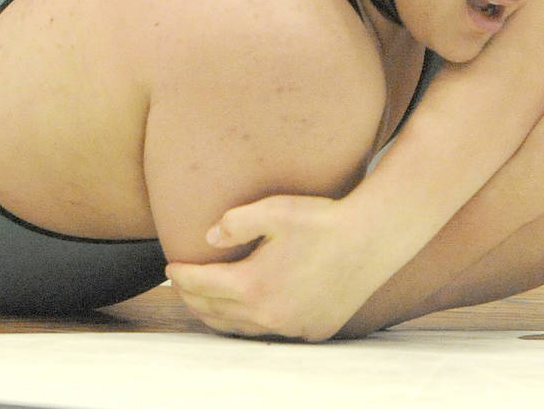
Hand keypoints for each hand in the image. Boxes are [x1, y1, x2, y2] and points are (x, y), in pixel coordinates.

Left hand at [165, 194, 389, 339]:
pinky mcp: (312, 331)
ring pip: (240, 329)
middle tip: (180, 284)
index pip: (202, 286)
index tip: (171, 267)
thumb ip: (233, 223)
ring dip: (217, 315)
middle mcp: (270, 315)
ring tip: (204, 300)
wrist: (372, 240)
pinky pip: (269, 332)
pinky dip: (249, 323)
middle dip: (192, 298)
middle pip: (216, 313)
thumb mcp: (273, 211)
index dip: (182, 276)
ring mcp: (292, 328)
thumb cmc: (322, 221)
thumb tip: (208, 239)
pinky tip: (247, 309)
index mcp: (253, 286)